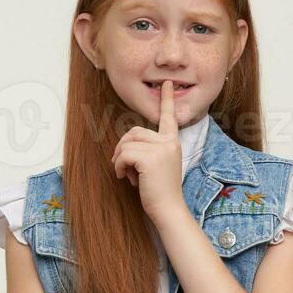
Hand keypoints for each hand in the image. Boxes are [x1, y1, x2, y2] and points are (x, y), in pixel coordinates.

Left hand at [111, 80, 184, 222]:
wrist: (168, 209)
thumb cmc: (160, 191)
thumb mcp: (157, 165)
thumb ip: (148, 150)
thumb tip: (126, 145)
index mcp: (172, 142)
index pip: (169, 117)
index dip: (167, 100)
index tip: (166, 83)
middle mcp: (169, 142)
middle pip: (134, 132)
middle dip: (122, 147)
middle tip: (122, 166)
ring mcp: (161, 149)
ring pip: (127, 143)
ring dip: (120, 159)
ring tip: (126, 174)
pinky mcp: (150, 158)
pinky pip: (124, 154)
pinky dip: (119, 166)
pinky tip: (125, 178)